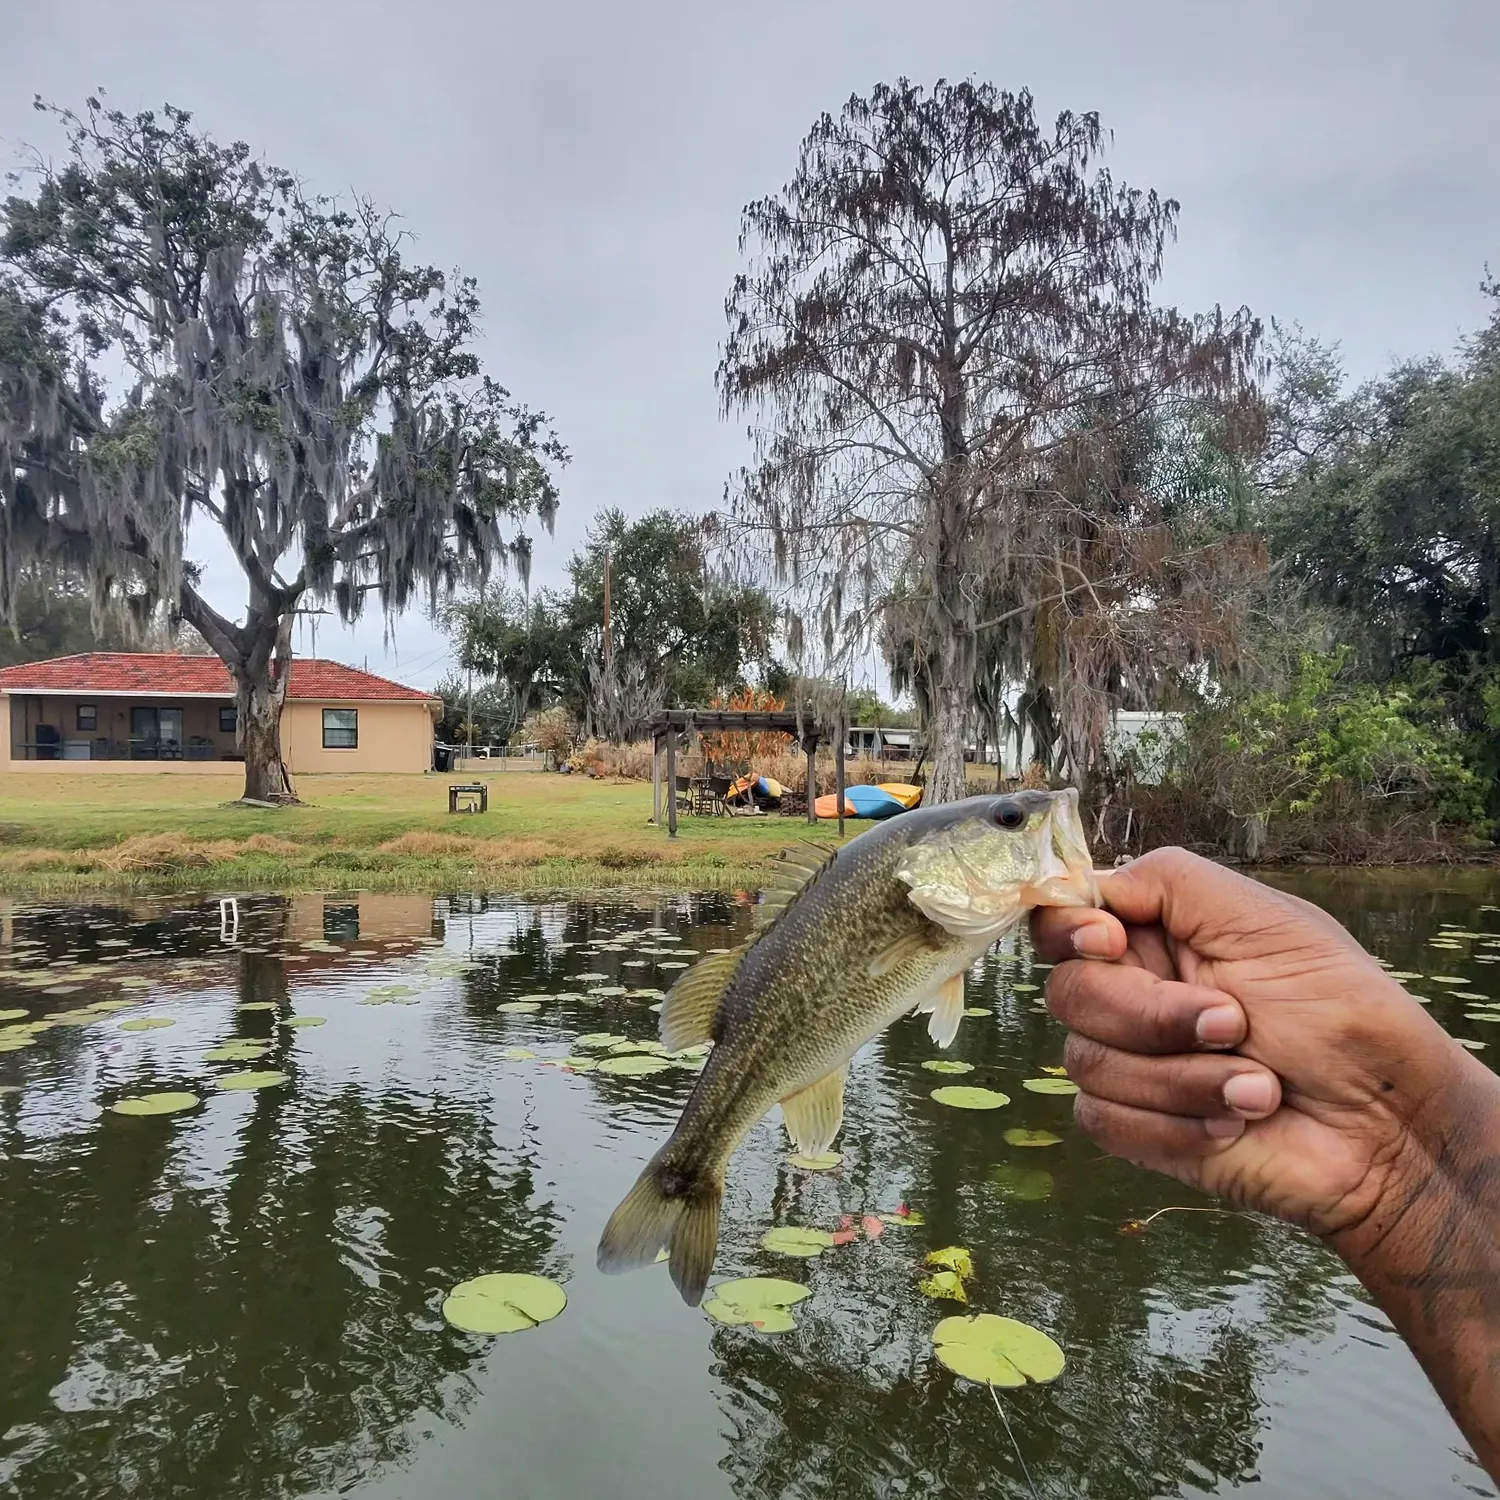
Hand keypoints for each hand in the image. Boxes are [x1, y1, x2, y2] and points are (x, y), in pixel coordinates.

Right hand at [1030, 847, 1483, 1242]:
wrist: (1387, 1128)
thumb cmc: (1342, 1014)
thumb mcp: (1264, 921)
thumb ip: (1168, 882)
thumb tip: (1087, 888)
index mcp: (1157, 935)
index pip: (1062, 920)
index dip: (1070, 932)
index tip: (1110, 942)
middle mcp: (1135, 993)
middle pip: (1068, 993)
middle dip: (1152, 1015)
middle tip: (1235, 1024)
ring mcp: (1133, 1062)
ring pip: (1086, 1061)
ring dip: (1182, 1078)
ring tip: (1260, 1087)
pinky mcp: (1139, 1127)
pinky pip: (1103, 1119)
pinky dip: (1172, 1124)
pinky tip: (1232, 1124)